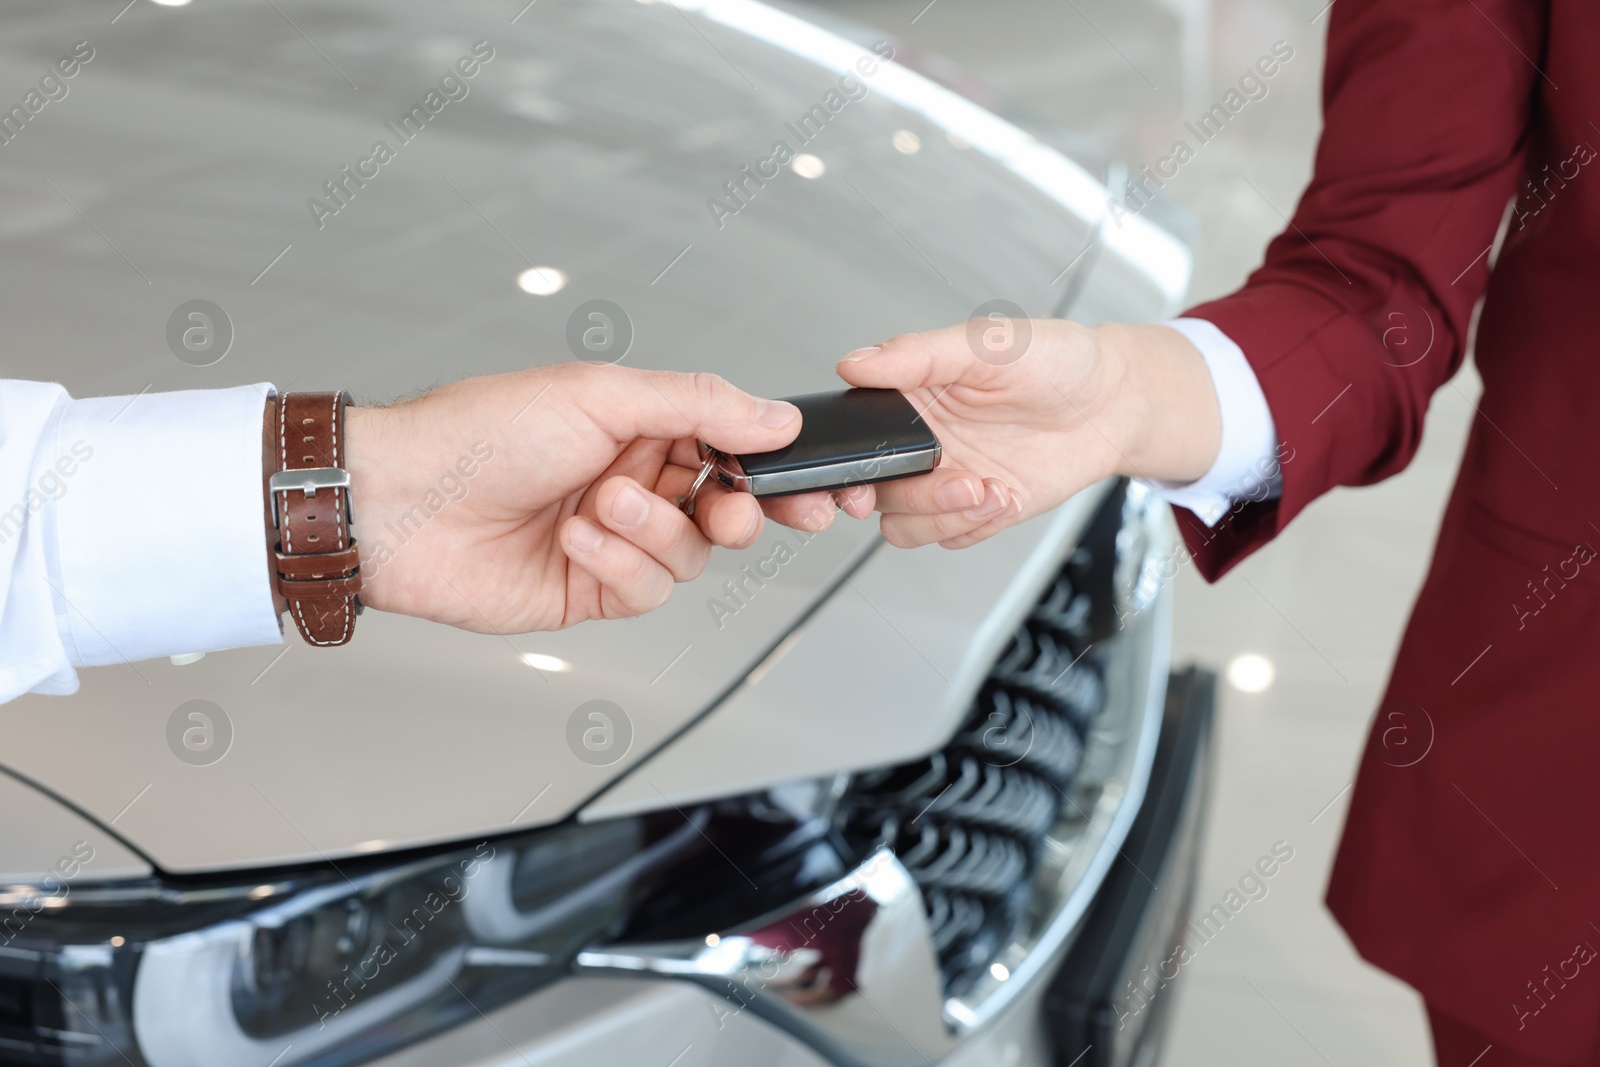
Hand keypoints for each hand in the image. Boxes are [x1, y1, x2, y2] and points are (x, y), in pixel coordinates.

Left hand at [340, 364, 800, 631]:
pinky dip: (618, 563)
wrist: (400, 504)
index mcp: (640, 425)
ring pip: (689, 554)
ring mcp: (612, 540)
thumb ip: (698, 405)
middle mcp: (633, 482)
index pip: (731, 446)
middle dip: (736, 511)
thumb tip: (777, 418)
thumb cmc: (479, 433)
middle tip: (730, 508)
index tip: (807, 485)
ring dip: (652, 531)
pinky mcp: (589, 591)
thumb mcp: (600, 395)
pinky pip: (644, 591)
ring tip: (601, 506)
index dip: (772, 468)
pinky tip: (575, 538)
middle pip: (726, 508)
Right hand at [762, 320, 1220, 547]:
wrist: (1114, 403)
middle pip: (872, 492)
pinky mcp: (975, 509)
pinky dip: (974, 526)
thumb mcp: (987, 344)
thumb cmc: (1056, 360)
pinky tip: (1007, 495)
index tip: (860, 479)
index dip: (838, 466)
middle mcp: (916, 443)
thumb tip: (857, 361)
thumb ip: (918, 354)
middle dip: (908, 499)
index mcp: (905, 398)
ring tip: (992, 488)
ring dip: (945, 516)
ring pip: (903, 524)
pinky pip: (948, 538)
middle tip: (952, 483)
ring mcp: (943, 480)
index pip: (848, 436)